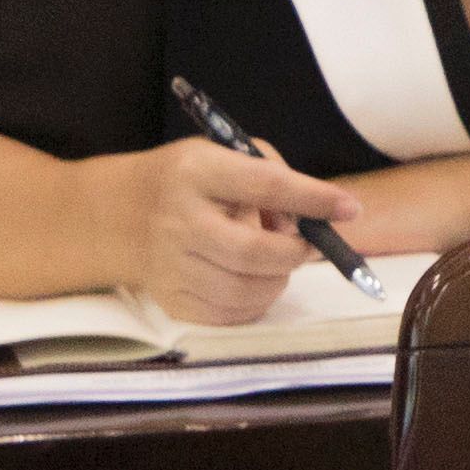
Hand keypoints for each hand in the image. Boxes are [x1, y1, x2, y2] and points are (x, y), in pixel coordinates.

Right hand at [115, 145, 345, 327]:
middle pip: (252, 251)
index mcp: (196, 172)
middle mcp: (178, 220)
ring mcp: (170, 265)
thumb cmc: (189, 181)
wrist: (119, 214)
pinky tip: (254, 282)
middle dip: (295, 254)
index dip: (313, 199)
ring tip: (277, 262)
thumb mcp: (223, 154)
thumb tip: (307, 222)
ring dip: (277, 280)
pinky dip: (255, 303)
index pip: (264, 185)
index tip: (349, 209)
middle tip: (308, 247)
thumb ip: (272, 176)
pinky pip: (229, 315)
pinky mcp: (170, 299)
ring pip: (244, 290)